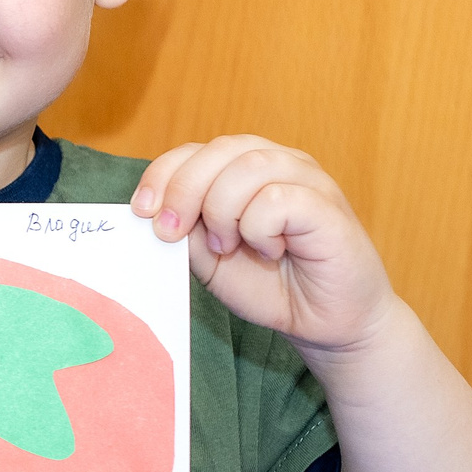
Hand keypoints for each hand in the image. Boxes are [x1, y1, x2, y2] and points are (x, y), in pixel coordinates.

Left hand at [132, 136, 397, 353]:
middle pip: (218, 150)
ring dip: (223, 211)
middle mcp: (278, 164)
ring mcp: (308, 180)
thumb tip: (151, 209)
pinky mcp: (328, 207)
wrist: (322, 322)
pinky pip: (277, 199)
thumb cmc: (268, 283)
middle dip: (183, 191)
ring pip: (248, 167)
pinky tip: (270, 251)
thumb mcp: (207, 257)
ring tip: (228, 246)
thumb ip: (185, 228)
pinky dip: (258, 229)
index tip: (143, 212)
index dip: (162, 175)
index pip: (195, 150)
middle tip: (173, 233)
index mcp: (243, 169)